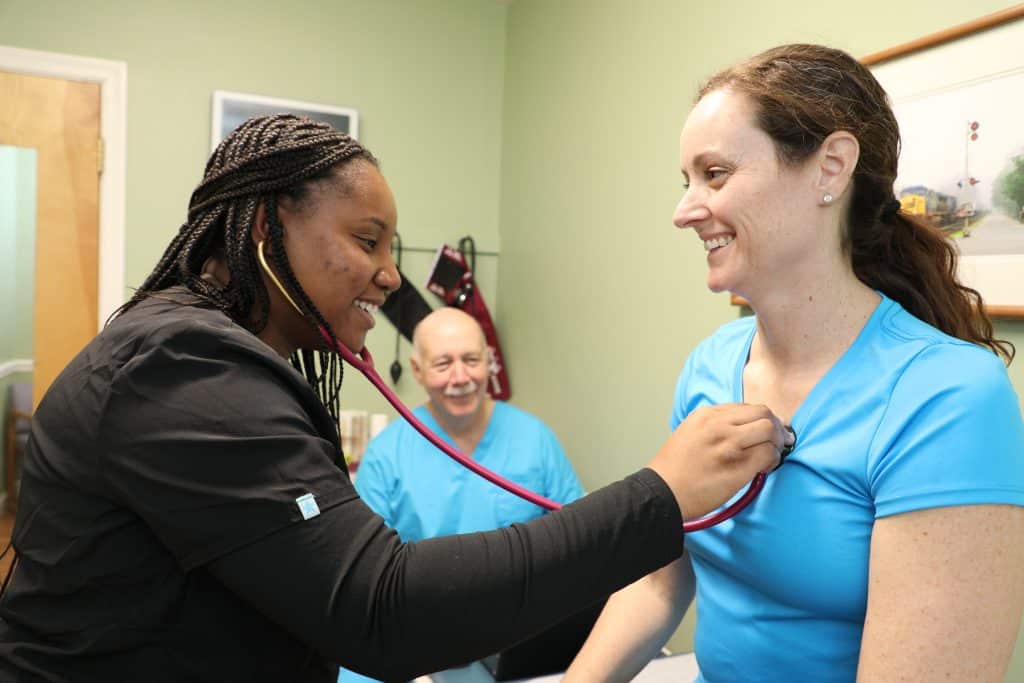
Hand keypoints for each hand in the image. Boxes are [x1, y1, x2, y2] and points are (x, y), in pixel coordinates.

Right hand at [647, 404, 789, 519]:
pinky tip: (763, 469)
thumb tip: (742, 430)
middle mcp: (719, 425)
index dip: (762, 419)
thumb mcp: (689, 433)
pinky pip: (768, 454)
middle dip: (776, 427)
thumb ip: (714, 426)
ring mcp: (729, 445)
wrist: (662, 492)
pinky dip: (772, 460)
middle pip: (763, 414)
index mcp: (706, 415)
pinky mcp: (738, 467)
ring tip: (769, 457)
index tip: (767, 430)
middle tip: (777, 442)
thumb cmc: (674, 469)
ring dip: (776, 443)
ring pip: (770, 431)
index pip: (747, 407)